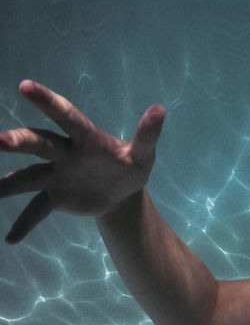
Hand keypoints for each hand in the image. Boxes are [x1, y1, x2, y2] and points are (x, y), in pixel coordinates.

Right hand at [0, 81, 164, 243]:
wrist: (122, 194)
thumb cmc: (130, 166)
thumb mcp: (142, 154)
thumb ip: (148, 135)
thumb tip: (159, 109)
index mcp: (86, 138)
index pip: (66, 117)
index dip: (47, 101)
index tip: (25, 86)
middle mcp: (64, 153)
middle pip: (39, 144)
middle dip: (19, 141)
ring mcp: (56, 176)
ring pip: (27, 177)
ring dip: (7, 183)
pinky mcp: (54, 198)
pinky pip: (35, 211)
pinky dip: (24, 223)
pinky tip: (12, 238)